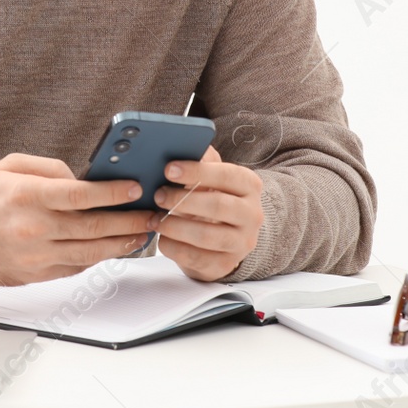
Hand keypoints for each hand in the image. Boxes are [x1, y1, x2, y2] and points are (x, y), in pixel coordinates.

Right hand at [0, 153, 156, 286]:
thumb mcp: (10, 168)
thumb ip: (48, 168)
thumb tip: (80, 178)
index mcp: (28, 196)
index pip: (79, 195)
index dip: (111, 192)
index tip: (134, 188)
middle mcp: (34, 228)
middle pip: (94, 227)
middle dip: (129, 219)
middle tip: (151, 212)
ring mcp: (37, 255)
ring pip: (91, 252)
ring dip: (123, 243)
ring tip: (142, 232)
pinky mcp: (39, 274)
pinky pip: (78, 266)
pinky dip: (101, 257)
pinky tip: (116, 247)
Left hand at [150, 147, 263, 281]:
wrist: (225, 238)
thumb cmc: (213, 199)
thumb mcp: (212, 178)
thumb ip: (202, 160)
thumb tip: (182, 143)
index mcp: (249, 185)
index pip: (227, 175)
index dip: (197, 172)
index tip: (168, 169)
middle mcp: (252, 214)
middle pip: (218, 206)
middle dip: (182, 200)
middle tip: (158, 195)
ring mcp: (242, 243)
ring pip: (208, 236)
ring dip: (176, 226)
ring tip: (155, 219)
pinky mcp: (226, 265)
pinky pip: (199, 258)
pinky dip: (176, 248)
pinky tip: (163, 240)